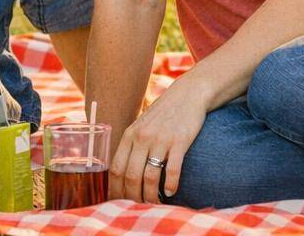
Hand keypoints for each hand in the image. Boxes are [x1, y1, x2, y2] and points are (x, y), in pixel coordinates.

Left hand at [110, 79, 208, 203]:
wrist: (188, 94)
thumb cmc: (164, 114)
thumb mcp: (142, 126)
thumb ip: (133, 146)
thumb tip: (124, 174)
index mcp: (130, 135)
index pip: (116, 168)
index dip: (116, 189)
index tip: (119, 202)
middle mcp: (142, 137)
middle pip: (131, 176)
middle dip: (133, 197)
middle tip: (138, 208)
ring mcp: (160, 139)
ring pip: (150, 176)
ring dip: (151, 195)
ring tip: (154, 204)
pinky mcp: (180, 140)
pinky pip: (173, 169)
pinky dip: (170, 184)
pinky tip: (170, 191)